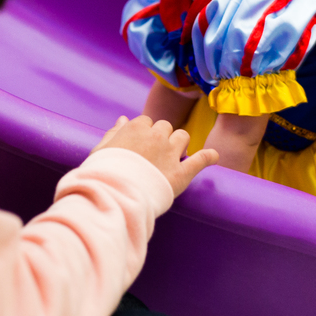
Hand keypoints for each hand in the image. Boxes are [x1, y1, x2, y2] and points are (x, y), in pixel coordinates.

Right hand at [92, 116, 218, 196]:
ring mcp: (170, 153)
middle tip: (155, 153)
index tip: (140, 145)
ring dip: (180, 143)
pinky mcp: (182, 173)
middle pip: (165, 126)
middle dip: (162, 137)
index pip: (145, 121)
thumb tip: (122, 119)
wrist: (114, 196)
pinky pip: (201, 159)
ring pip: (183, 137)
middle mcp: (155, 136)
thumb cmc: (103, 174)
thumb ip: (113, 133)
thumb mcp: (101, 150)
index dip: (144, 133)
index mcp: (135, 128)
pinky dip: (209, 157)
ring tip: (174, 156)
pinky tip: (213, 156)